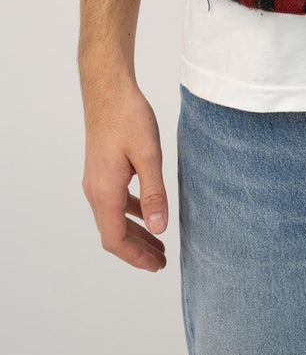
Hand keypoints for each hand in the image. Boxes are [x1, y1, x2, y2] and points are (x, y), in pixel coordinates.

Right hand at [81, 79, 168, 271]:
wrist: (108, 90)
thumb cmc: (128, 117)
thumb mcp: (148, 155)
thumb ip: (154, 193)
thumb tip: (160, 229)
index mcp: (104, 192)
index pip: (115, 240)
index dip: (136, 257)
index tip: (158, 265)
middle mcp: (95, 190)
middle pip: (113, 233)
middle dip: (137, 250)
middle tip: (162, 261)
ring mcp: (96, 180)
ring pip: (114, 218)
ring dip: (135, 232)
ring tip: (158, 243)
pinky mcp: (102, 170)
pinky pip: (115, 201)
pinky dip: (131, 213)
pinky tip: (147, 212)